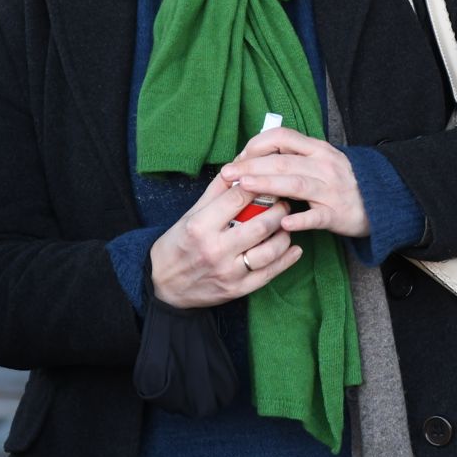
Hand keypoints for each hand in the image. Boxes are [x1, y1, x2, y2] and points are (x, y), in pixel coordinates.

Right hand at [149, 174, 300, 309]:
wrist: (163, 284)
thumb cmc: (178, 244)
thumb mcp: (191, 214)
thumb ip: (216, 191)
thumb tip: (239, 166)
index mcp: (200, 226)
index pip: (238, 199)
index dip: (257, 185)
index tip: (268, 179)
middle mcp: (215, 250)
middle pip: (260, 225)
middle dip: (278, 209)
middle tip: (284, 201)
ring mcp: (228, 272)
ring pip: (269, 250)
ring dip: (284, 233)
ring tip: (286, 223)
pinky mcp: (237, 290)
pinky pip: (269, 274)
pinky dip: (286, 259)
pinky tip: (293, 248)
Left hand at [219, 127, 369, 239]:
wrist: (381, 199)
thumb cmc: (341, 180)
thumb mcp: (320, 158)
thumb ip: (293, 155)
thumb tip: (255, 155)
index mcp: (317, 149)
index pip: (282, 136)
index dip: (257, 145)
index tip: (239, 158)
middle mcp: (323, 165)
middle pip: (282, 161)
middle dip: (251, 166)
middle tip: (227, 173)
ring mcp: (331, 190)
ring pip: (296, 185)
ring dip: (268, 185)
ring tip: (245, 188)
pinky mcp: (338, 214)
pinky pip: (317, 216)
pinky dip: (301, 220)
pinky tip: (283, 224)